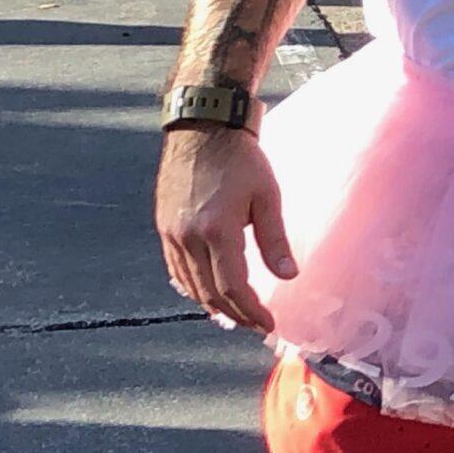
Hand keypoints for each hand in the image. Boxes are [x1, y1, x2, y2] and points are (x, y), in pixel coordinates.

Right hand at [155, 123, 294, 331]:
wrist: (202, 128)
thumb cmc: (241, 159)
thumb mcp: (268, 196)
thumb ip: (275, 239)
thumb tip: (289, 276)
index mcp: (217, 231)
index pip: (233, 287)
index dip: (251, 311)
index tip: (268, 324)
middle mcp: (188, 238)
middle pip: (209, 292)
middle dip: (234, 314)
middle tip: (255, 324)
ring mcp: (171, 233)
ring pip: (190, 284)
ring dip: (212, 305)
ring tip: (235, 315)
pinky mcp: (164, 227)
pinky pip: (176, 269)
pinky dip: (193, 287)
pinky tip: (207, 292)